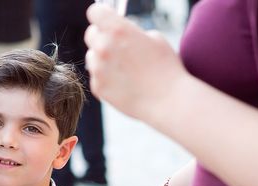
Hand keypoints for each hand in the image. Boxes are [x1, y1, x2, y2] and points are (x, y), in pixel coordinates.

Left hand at [84, 4, 185, 120]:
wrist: (167, 101)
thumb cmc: (166, 69)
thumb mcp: (154, 38)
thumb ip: (132, 32)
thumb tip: (122, 34)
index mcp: (117, 29)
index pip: (94, 12)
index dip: (102, 16)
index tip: (106, 21)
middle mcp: (103, 47)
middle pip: (90, 34)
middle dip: (101, 37)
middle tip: (115, 45)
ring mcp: (98, 69)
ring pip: (92, 57)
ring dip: (102, 59)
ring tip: (122, 68)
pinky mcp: (98, 87)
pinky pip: (96, 77)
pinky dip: (106, 78)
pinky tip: (123, 83)